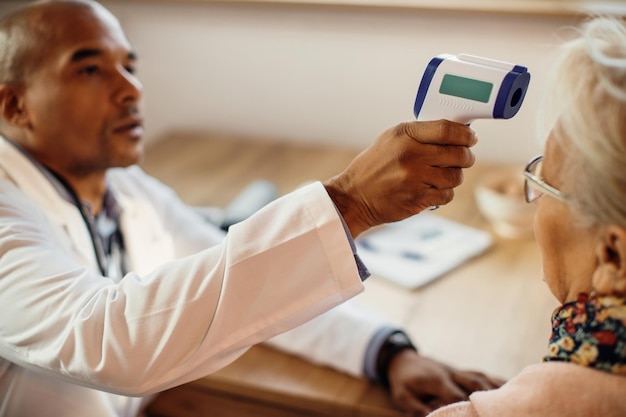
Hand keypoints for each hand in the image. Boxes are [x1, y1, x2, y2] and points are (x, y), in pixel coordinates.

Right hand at [323, 120, 476, 236]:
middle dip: (466, 157)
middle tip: (463, 158)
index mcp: (405, 135)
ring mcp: (415, 178)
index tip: (471, 138)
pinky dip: (444, 193)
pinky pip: (447, 195)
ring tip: (442, 176)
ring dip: (454, 177)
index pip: (447, 130)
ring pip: (456, 176)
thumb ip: (421, 134)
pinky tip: (432, 190)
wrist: (353, 197)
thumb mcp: (391, 139)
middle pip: (458, 154)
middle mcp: (411, 155)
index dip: (466, 135)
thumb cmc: (374, 166)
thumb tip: (457, 133)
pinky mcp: (417, 199)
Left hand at [387, 350, 503, 416]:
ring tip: (515, 399)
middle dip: (490, 396)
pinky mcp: (461, 371)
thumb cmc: (402, 380)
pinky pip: (481, 374)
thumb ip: (415, 408)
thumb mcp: (402, 396)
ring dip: (498, 387)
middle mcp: (451, 373)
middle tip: (504, 408)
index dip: (468, 407)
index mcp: (437, 379)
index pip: (456, 395)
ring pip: (481, 377)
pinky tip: (511, 386)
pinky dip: (496, 380)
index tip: (480, 415)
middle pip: (475, 383)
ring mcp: (457, 370)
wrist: (402, 358)